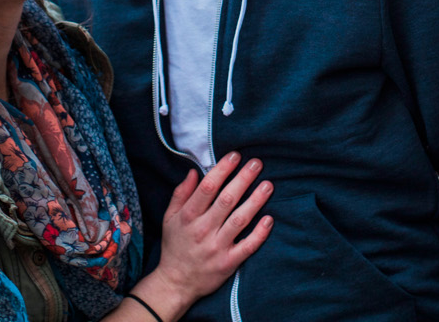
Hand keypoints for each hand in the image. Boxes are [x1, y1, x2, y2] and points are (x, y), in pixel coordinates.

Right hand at [140, 152, 273, 311]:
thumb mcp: (169, 218)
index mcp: (188, 217)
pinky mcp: (228, 262)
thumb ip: (181, 194)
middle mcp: (203, 230)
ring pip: (239, 220)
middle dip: (243, 179)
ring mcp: (217, 247)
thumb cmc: (175, 245)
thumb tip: (195, 171)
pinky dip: (260, 233)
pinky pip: (247, 246)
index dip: (222, 170)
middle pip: (226, 200)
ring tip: (268, 185)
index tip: (235, 155)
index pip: (207, 188)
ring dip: (255, 201)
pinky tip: (270, 219)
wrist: (176, 283)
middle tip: (257, 163)